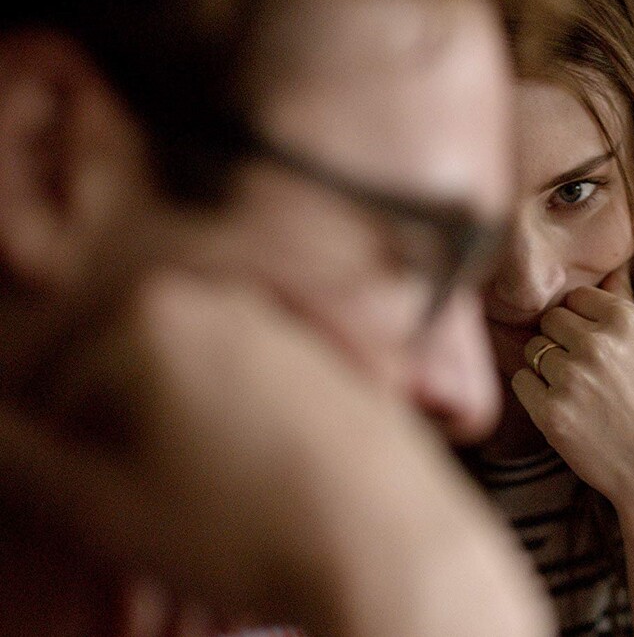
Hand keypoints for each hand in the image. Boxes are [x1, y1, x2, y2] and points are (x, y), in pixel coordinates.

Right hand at [0, 272, 551, 635]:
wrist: (386, 543)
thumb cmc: (248, 528)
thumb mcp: (100, 507)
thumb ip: (21, 461)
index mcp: (149, 315)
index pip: (57, 382)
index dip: (50, 453)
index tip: (64, 496)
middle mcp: (222, 302)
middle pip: (130, 371)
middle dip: (115, 440)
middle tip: (126, 508)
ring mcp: (287, 325)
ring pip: (198, 380)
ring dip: (177, 437)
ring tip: (191, 507)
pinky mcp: (335, 359)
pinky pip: (260, 390)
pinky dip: (238, 431)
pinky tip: (249, 486)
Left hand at [511, 269, 633, 520]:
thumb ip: (625, 308)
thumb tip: (613, 266)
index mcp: (628, 322)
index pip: (577, 297)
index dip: (581, 322)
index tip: (593, 346)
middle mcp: (599, 344)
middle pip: (550, 320)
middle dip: (559, 342)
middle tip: (581, 373)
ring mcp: (573, 378)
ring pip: (533, 350)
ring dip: (546, 368)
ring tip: (576, 394)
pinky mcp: (552, 412)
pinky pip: (522, 381)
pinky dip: (534, 394)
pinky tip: (562, 410)